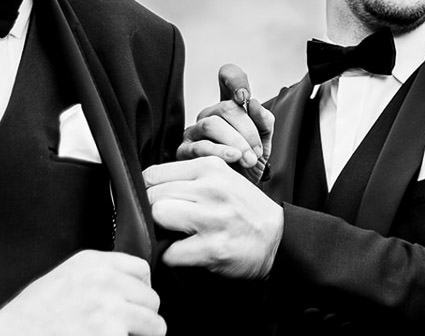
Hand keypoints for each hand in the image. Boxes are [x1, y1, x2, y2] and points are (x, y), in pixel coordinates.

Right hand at [0, 251, 161, 335]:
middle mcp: (105, 281)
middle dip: (141, 318)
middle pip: (151, 300)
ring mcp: (109, 309)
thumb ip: (97, 276)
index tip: (130, 306)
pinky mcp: (109, 335)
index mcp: (93, 263)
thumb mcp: (64, 279)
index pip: (142, 271)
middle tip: (122, 330)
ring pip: (155, 326)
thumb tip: (129, 288)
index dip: (139, 293)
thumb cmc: (29, 317)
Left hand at [145, 155, 282, 279]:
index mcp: (210, 167)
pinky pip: (170, 253)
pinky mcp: (213, 248)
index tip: (154, 201)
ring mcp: (212, 218)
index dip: (147, 190)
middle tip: (167, 222)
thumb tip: (146, 186)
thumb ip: (189, 178)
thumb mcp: (222, 179)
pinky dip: (172, 257)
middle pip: (153, 194)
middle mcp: (211, 189)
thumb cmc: (244, 209)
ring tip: (175, 235)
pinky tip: (187, 253)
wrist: (277, 238)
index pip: (154, 173)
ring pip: (158, 216)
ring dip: (161, 231)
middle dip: (153, 211)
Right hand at [177, 63, 274, 182]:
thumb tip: (253, 103)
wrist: (240, 195)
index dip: (234, 79)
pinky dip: (220, 152)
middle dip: (246, 129)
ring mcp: (194, 133)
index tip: (244, 95)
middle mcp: (209, 116)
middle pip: (224, 107)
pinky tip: (234, 159)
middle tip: (257, 150)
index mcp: (229, 108)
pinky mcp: (184, 152)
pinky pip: (200, 147)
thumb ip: (264, 121)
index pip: (227, 77)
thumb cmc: (249, 165)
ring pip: (211, 124)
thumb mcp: (265, 141)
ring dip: (235, 141)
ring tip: (249, 159)